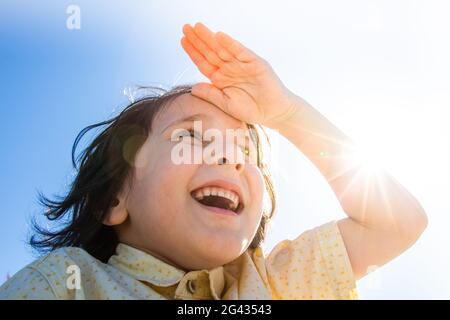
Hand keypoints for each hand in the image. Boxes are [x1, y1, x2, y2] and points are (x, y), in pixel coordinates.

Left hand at [181, 22, 298, 128]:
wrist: (273, 113)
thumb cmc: (251, 110)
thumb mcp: (226, 104)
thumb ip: (210, 95)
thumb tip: (193, 88)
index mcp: (221, 78)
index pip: (204, 62)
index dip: (193, 51)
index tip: (183, 40)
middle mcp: (230, 68)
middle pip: (211, 51)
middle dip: (198, 40)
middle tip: (186, 27)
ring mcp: (242, 64)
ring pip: (223, 49)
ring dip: (211, 38)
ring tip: (198, 27)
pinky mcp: (254, 63)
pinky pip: (240, 52)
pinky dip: (231, 44)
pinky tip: (220, 36)